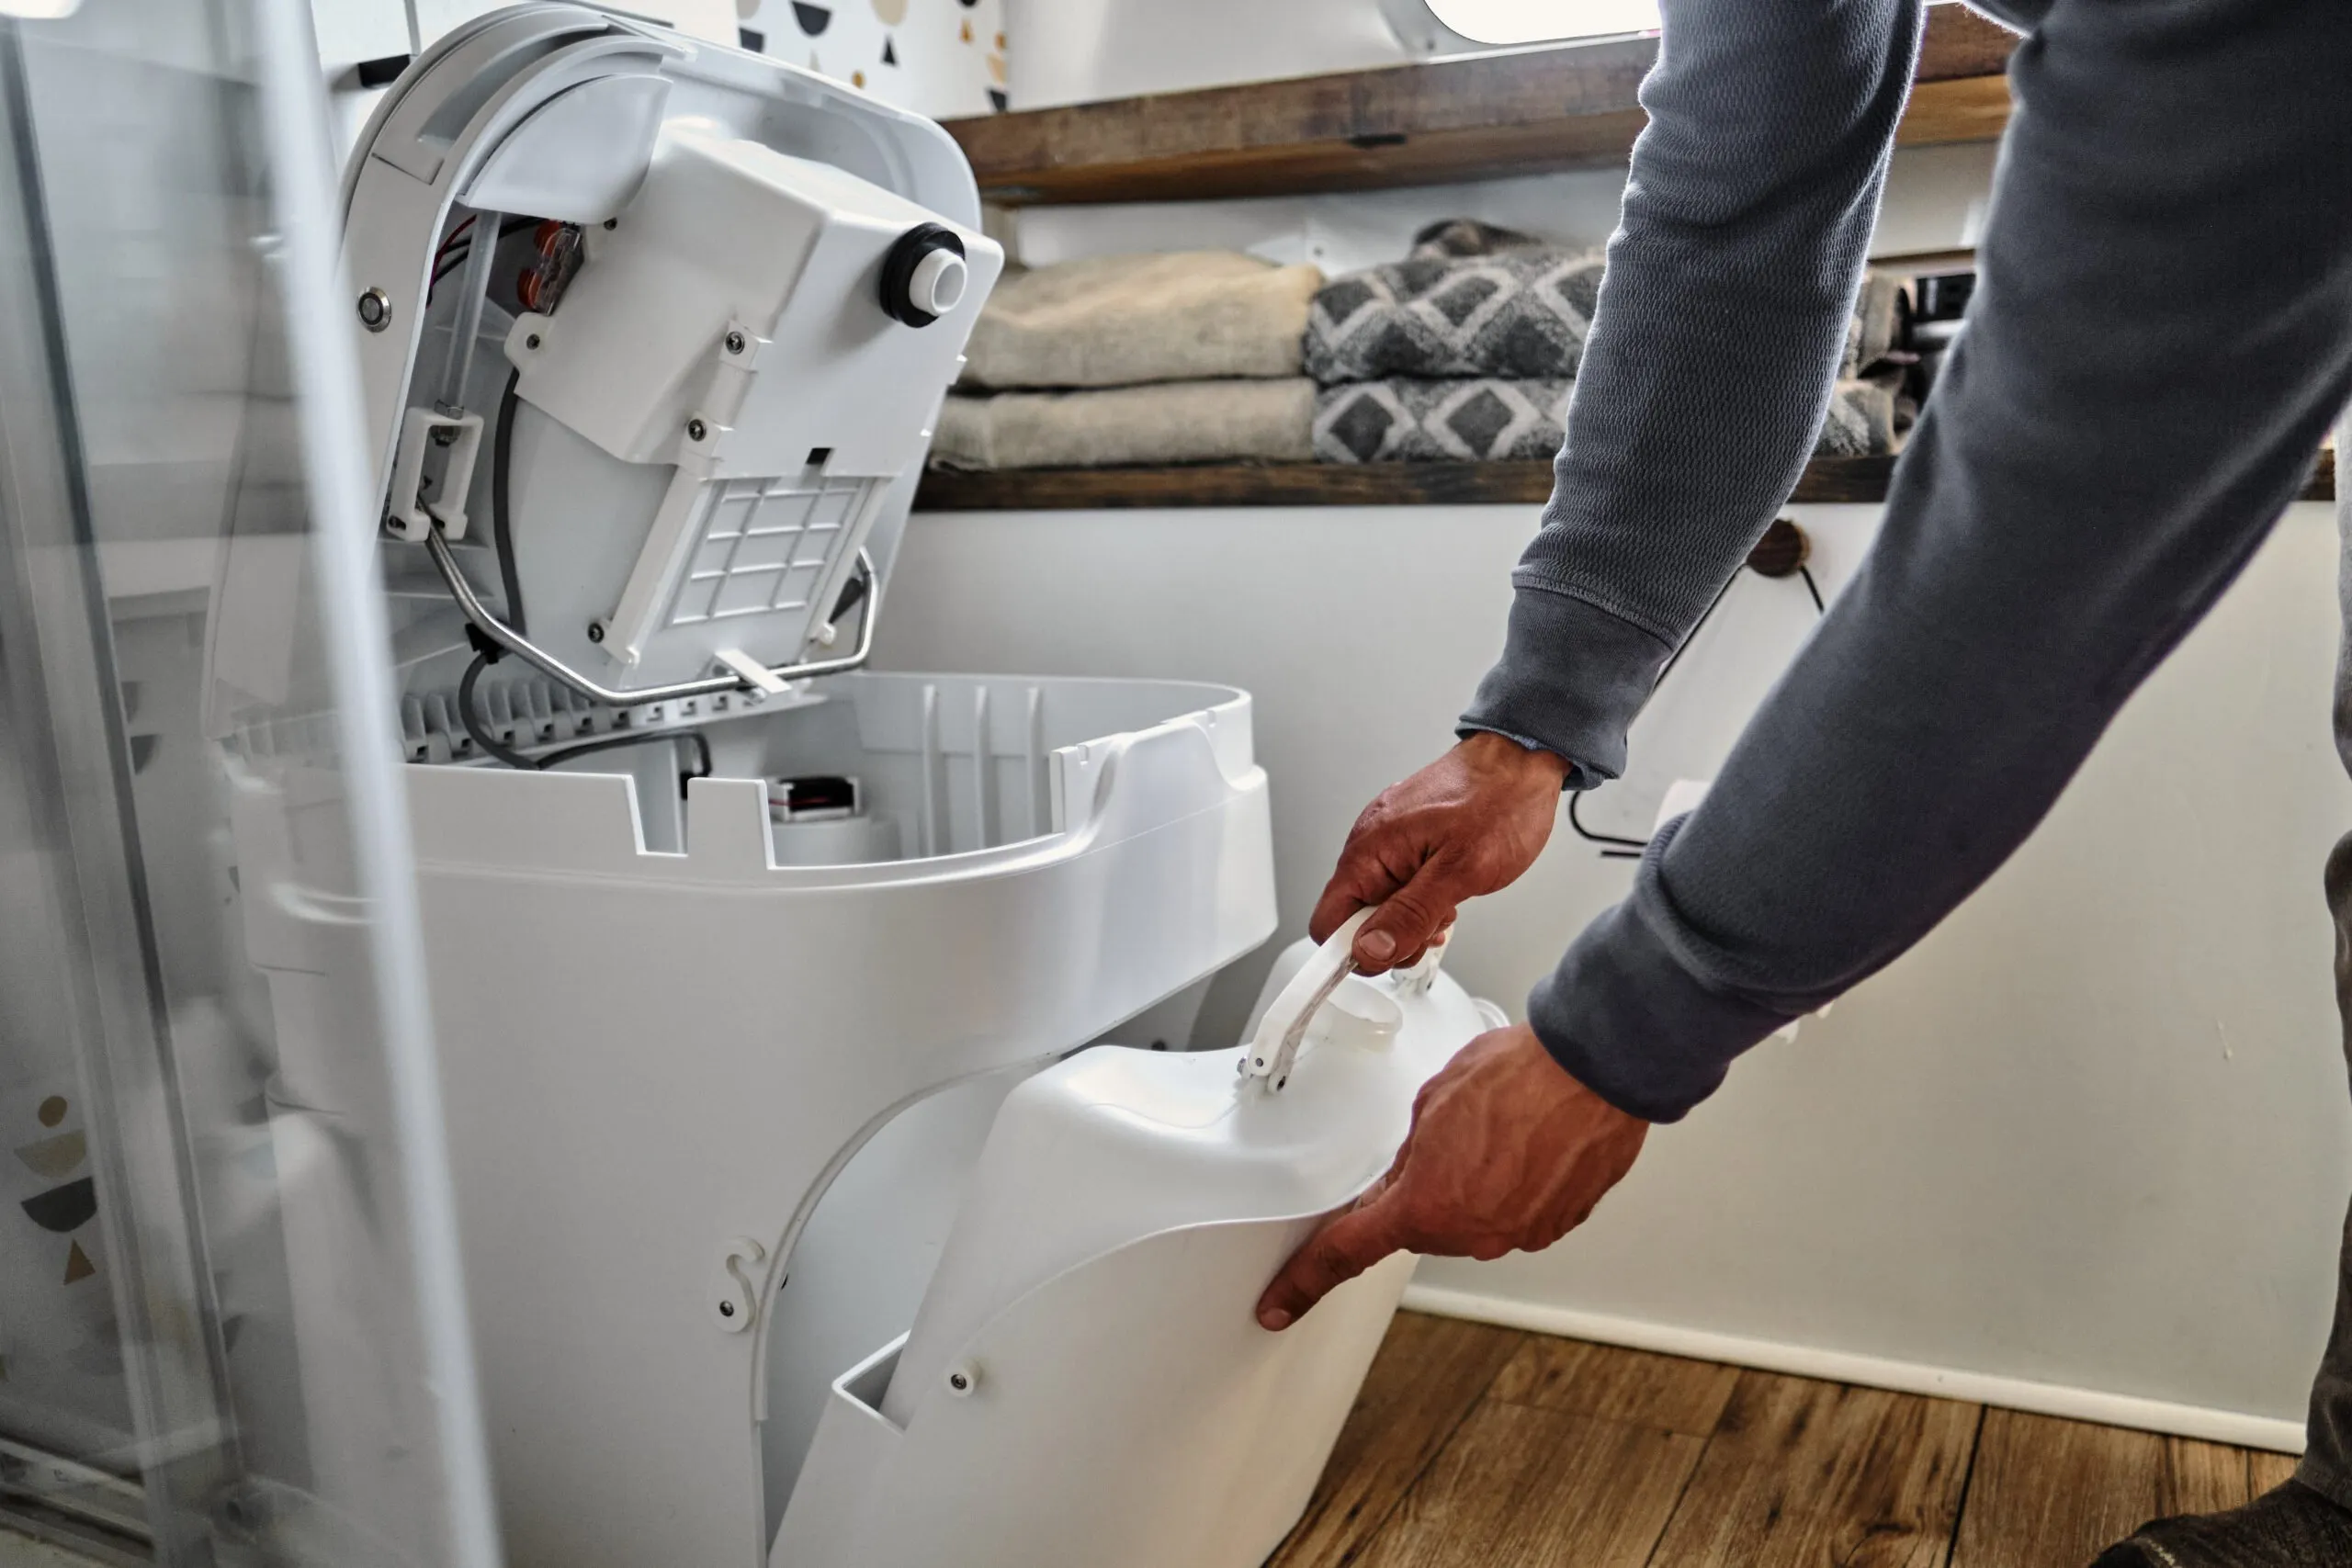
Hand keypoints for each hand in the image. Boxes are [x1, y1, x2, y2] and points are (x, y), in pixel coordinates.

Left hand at [1256, 1024, 1647, 1329]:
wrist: (1596, 1070)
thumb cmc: (1518, 1076)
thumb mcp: (1431, 1104)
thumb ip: (1408, 1154)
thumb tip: (1410, 1170)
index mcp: (1424, 1208)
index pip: (1348, 1252)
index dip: (1306, 1281)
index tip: (1280, 1304)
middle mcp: (1473, 1235)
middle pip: (1424, 1223)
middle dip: (1426, 1187)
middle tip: (1449, 1137)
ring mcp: (1519, 1235)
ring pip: (1472, 1216)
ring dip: (1476, 1183)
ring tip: (1500, 1129)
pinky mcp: (1557, 1225)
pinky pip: (1517, 1211)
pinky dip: (1517, 1184)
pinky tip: (1529, 1143)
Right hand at [1311, 733, 1568, 974]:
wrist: (1522, 760)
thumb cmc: (1499, 801)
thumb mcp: (1460, 871)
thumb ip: (1410, 915)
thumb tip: (1369, 950)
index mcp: (1369, 851)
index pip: (1328, 922)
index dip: (1352, 951)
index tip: (1386, 960)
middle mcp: (1369, 844)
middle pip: (1355, 919)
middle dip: (1394, 935)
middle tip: (1435, 924)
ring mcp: (1387, 841)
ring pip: (1381, 904)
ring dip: (1412, 917)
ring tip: (1450, 900)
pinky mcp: (1406, 840)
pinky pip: (1399, 883)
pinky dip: (1421, 897)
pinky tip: (1449, 889)